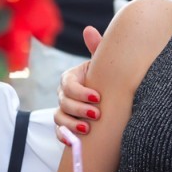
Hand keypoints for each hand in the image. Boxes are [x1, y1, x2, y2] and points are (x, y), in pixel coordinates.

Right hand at [53, 26, 102, 142]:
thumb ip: (97, 49)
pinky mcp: (66, 125)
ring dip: (72, 124)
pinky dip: (64, 136)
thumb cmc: (107, 78)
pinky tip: (73, 141)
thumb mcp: (104, 64)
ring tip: (88, 129)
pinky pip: (59, 132)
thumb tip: (89, 30)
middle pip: (63, 102)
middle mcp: (64, 94)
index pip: (68, 84)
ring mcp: (64, 110)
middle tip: (97, 115)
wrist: (111, 97)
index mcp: (72, 78)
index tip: (98, 97)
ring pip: (59, 117)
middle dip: (79, 109)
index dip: (81, 92)